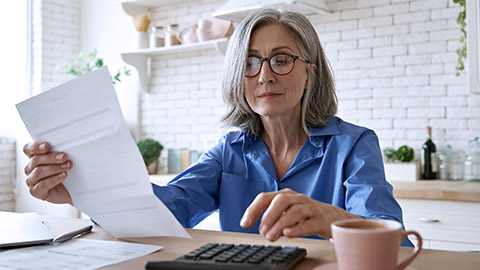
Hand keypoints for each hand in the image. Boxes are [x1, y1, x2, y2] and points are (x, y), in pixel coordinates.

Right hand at [23, 142, 72, 204]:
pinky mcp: (35, 191)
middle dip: (51, 157)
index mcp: (34, 157)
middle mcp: (30, 168)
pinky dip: (54, 179)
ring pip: (38, 172)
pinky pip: (42, 185)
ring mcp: (31, 180)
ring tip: (67, 167)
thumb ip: (60, 154)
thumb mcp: (64, 161)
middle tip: (64, 157)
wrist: (71, 190)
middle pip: (35, 160)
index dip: (35, 147)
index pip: (28, 149)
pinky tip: (63, 176)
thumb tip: (67, 148)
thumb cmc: (66, 174)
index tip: (47, 146)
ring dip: (55, 168)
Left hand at [240, 188, 357, 240]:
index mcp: (285, 195)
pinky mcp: (320, 220)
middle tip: (261, 231)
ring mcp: (310, 208)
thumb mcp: (287, 211)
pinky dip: (297, 228)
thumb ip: (272, 217)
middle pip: (281, 200)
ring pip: (295, 211)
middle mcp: (297, 198)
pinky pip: (309, 223)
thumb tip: (257, 226)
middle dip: (268, 215)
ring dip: (280, 224)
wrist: (332, 217)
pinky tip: (288, 234)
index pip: (265, 197)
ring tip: (271, 236)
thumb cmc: (305, 215)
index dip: (253, 210)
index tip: (245, 224)